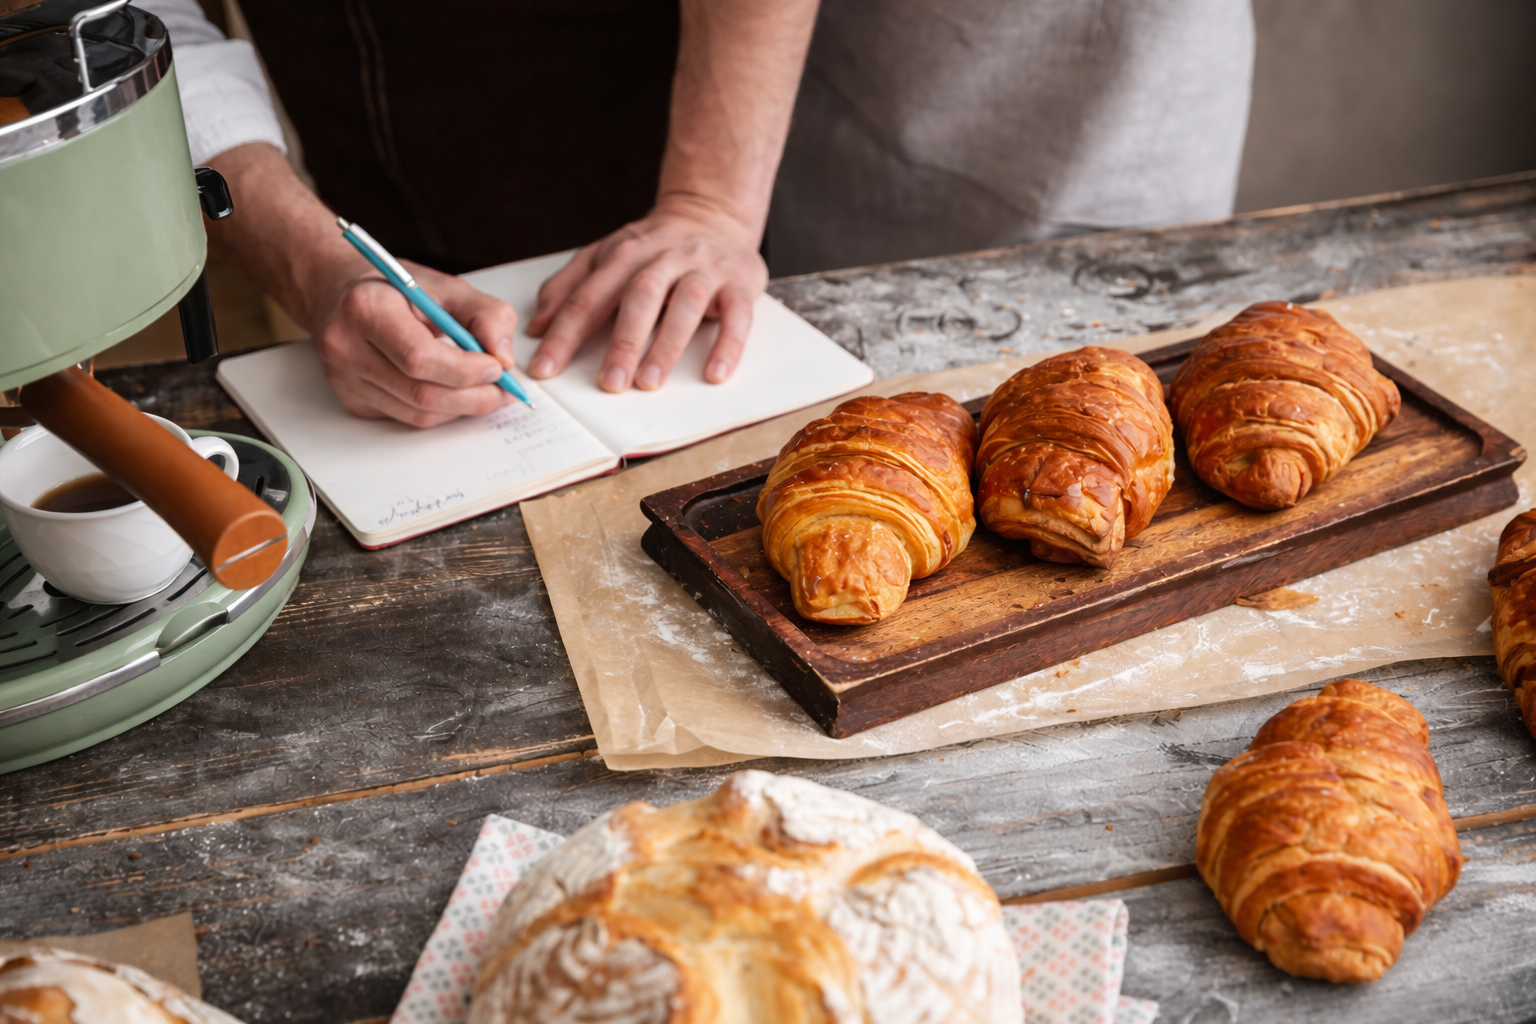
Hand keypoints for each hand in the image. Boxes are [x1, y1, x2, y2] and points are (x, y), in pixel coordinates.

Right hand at [203, 143, 521, 428]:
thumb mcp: (446, 287)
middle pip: (421, 393)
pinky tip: (453, 392)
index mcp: (365, 308)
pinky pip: (406, 418)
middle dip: (473, 397)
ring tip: (485, 391)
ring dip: (461, 408)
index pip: (420, 358)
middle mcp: (345, 347)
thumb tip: (505, 358)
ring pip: (417, 414)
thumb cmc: (394, 288)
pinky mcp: (351, 400)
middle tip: (503, 390)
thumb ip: (486, 315)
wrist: (339, 291)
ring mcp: (343, 379)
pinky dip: (439, 411)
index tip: (498, 366)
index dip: (466, 370)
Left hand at [524, 196, 766, 391]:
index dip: (565, 333)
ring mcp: (704, 268)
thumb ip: (570, 286)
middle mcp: (663, 257)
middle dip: (623, 341)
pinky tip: (714, 374)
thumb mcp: (606, 256)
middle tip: (609, 383)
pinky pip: (738, 315)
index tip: (546, 369)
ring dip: (667, 345)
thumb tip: (537, 326)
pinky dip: (728, 345)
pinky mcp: (740, 282)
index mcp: (624, 253)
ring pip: (686, 303)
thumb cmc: (654, 247)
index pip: (589, 296)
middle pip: (639, 297)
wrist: (711, 213)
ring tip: (649, 382)